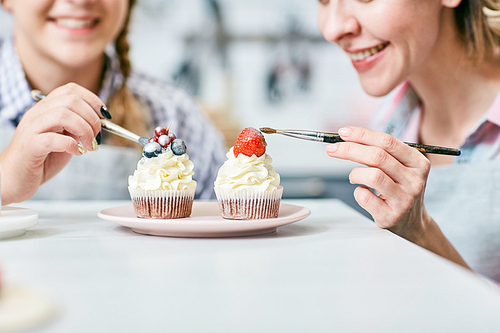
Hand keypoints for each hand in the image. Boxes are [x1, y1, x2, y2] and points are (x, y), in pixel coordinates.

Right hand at [0, 83, 106, 203]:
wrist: (13, 179)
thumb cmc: (41, 160)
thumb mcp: (65, 141)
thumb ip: (78, 130)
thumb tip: (99, 124)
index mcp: (46, 109)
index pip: (70, 90)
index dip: (93, 99)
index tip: (105, 116)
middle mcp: (37, 114)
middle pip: (70, 100)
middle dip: (92, 117)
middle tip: (98, 136)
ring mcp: (31, 128)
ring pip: (62, 114)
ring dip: (84, 130)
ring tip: (90, 146)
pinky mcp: (29, 146)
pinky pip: (53, 138)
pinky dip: (71, 145)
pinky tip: (77, 153)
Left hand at [326, 126, 431, 239]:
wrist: (411, 222)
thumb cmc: (398, 189)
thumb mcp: (398, 168)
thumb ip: (379, 152)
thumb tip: (347, 137)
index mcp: (418, 162)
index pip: (387, 141)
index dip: (362, 134)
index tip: (342, 132)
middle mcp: (414, 180)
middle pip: (377, 156)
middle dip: (350, 149)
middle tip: (332, 149)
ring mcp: (404, 200)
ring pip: (372, 176)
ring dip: (355, 173)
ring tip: (354, 177)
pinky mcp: (391, 216)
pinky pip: (365, 197)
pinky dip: (357, 192)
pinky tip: (363, 193)